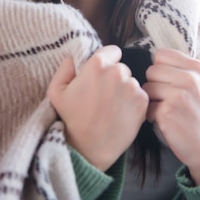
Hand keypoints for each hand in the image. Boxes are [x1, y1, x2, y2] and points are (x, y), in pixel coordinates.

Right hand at [47, 45, 148, 171]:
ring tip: (111, 107)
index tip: (100, 76)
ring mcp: (132, 86)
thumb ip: (65, 68)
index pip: (112, 51)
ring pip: (131, 82)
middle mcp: (118, 72)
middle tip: (103, 96)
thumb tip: (74, 57)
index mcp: (97, 64)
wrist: (89, 148)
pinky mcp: (142, 101)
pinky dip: (133, 103)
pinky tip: (120, 114)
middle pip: (121, 67)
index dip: (106, 62)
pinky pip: (139, 95)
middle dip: (114, 77)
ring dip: (124, 90)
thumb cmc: (71, 119)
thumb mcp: (56, 91)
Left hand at [143, 48, 199, 184]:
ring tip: (167, 110)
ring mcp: (179, 95)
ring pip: (146, 88)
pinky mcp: (168, 112)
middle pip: (151, 70)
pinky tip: (166, 121)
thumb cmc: (196, 112)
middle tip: (168, 99)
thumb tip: (151, 56)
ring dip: (152, 101)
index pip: (161, 54)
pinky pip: (146, 106)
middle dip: (154, 85)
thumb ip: (178, 68)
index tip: (170, 83)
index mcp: (197, 67)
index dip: (160, 69)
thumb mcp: (197, 83)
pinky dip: (151, 116)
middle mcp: (190, 78)